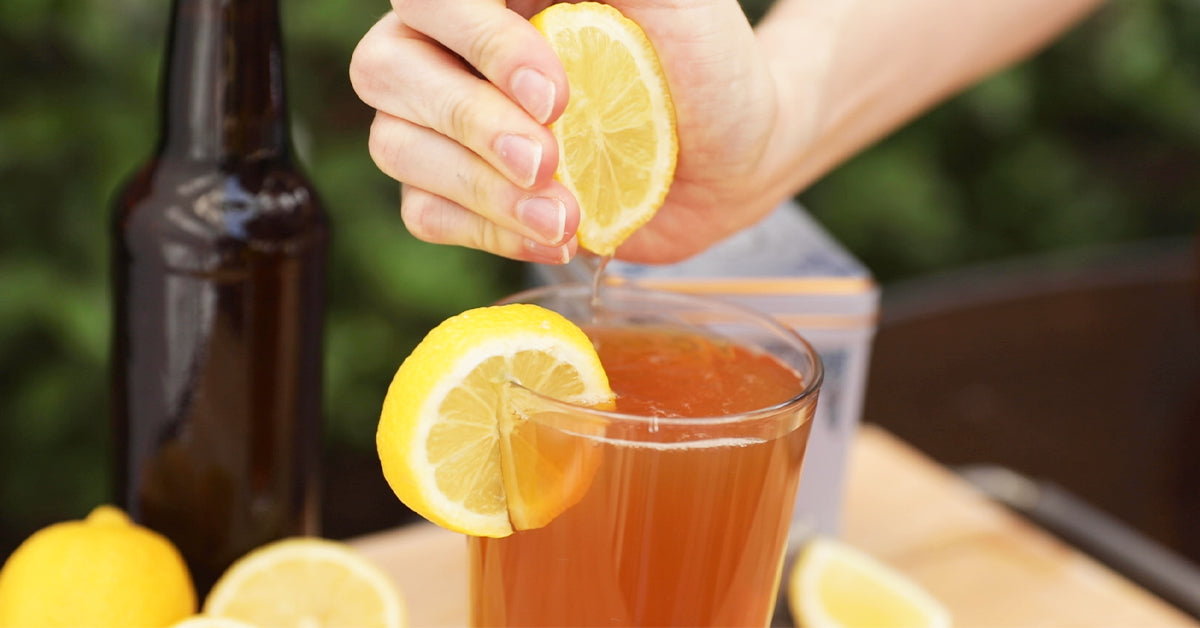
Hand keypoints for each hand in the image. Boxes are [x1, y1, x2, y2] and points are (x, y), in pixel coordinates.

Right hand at [350, 0, 783, 264]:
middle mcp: (450, 48)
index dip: (478, 43)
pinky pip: (423, 212)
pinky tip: (557, 235)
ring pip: (396, 147)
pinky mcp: (461, 192)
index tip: (556, 95)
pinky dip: (488, 232)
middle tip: (551, 161)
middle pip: (386, 70)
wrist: (731, 154)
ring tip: (567, 218)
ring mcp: (447, 123)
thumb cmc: (704, 62)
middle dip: (472, 123)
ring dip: (482, 191)